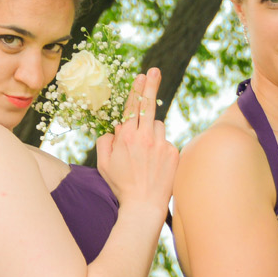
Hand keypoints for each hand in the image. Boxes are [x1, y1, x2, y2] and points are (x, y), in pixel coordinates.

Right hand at [95, 69, 177, 218]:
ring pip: (157, 126)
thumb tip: (114, 130)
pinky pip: (165, 141)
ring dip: (151, 131)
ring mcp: (162, 144)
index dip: (137, 90)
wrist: (144, 205)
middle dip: (150, 86)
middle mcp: (145, 137)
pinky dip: (159, 147)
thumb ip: (105, 142)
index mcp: (126, 138)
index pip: (133, 107)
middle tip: (153, 70)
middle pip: (149, 106)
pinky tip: (154, 163)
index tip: (141, 76)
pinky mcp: (173, 153)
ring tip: (145, 153)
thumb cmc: (121, 185)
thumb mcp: (103, 164)